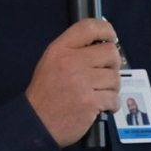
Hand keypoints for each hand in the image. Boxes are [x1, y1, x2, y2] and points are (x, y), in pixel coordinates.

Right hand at [25, 19, 121, 146]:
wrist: (36, 122)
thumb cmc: (45, 92)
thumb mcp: (50, 62)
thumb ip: (72, 50)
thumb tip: (101, 44)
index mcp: (60, 49)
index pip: (88, 27)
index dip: (106, 29)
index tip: (111, 37)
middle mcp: (72, 62)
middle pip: (110, 52)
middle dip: (113, 63)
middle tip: (105, 73)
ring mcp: (82, 83)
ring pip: (115, 77)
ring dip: (112, 87)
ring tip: (100, 93)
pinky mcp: (90, 102)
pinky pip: (114, 98)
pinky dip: (112, 103)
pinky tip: (102, 106)